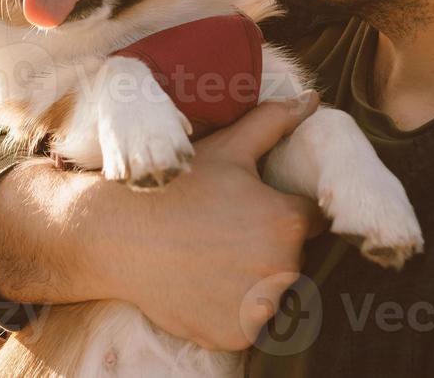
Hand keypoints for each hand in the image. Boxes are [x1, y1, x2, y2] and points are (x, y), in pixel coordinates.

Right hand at [93, 93, 326, 350]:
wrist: (120, 236)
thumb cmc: (176, 188)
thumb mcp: (228, 149)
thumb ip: (275, 123)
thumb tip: (313, 99)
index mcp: (286, 221)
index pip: (310, 219)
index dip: (281, 211)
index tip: (250, 209)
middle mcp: (282, 268)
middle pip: (292, 257)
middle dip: (268, 245)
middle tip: (223, 231)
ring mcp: (259, 307)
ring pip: (272, 291)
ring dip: (253, 280)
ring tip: (211, 258)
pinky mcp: (237, 334)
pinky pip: (248, 323)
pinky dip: (232, 310)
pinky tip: (203, 285)